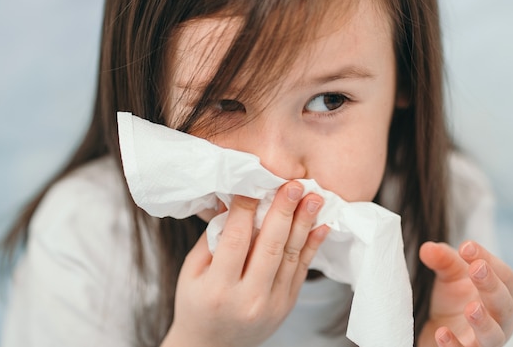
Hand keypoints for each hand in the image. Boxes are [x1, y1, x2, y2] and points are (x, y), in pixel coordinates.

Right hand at [161, 181, 328, 346]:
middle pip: (269, 246)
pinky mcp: (287, 303)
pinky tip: (320, 224)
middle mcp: (247, 298)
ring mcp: (272, 303)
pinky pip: (303, 269)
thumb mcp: (192, 271)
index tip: (254, 181)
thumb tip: (233, 200)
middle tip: (294, 184)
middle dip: (283, 211)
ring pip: (291, 256)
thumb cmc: (197, 303)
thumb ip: (213, 238)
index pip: (235, 239)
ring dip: (304, 223)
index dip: (246, 207)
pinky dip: (313, 245)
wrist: (212, 346)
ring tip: (313, 197)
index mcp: (217, 289)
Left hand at [417, 241, 512, 346]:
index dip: (489, 259)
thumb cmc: (456, 298)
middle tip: (476, 268)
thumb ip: (442, 259)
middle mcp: (503, 320)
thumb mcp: (450, 274)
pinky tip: (441, 333)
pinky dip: (455, 345)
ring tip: (471, 308)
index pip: (506, 276)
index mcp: (505, 294)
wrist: (441, 330)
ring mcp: (487, 341)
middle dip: (492, 286)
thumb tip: (428, 248)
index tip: (466, 246)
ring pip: (494, 336)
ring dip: (484, 323)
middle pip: (505, 304)